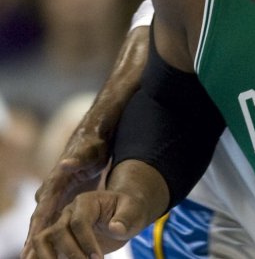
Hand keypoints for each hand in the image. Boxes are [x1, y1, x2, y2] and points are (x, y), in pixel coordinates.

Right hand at [23, 128, 110, 257]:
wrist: (92, 139)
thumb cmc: (92, 146)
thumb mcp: (89, 152)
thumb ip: (78, 159)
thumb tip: (65, 164)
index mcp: (55, 183)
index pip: (43, 211)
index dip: (37, 230)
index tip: (29, 247)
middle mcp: (50, 191)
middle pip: (39, 221)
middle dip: (32, 242)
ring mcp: (54, 196)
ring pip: (44, 223)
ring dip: (38, 241)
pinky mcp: (61, 198)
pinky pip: (53, 219)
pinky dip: (50, 234)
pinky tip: (50, 250)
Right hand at [27, 190, 146, 258]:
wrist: (124, 215)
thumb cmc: (130, 210)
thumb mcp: (134, 210)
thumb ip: (126, 218)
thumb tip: (115, 228)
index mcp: (86, 201)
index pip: (79, 222)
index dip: (86, 242)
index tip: (98, 258)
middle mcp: (68, 212)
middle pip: (58, 232)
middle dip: (71, 253)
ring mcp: (60, 225)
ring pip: (41, 240)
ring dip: (48, 258)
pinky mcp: (56, 240)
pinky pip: (41, 249)